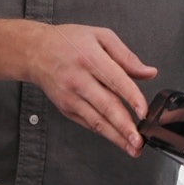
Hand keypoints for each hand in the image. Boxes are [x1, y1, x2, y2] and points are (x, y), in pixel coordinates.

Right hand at [25, 23, 156, 155]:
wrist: (35, 52)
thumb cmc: (68, 41)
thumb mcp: (100, 36)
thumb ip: (126, 56)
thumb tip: (149, 72)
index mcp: (90, 58)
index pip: (115, 80)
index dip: (131, 97)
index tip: (143, 112)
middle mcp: (79, 80)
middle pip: (106, 106)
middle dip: (124, 127)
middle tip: (139, 141)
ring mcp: (70, 97)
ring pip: (97, 121)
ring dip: (116, 137)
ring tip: (133, 148)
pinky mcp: (66, 108)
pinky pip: (88, 123)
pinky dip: (104, 132)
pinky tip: (117, 139)